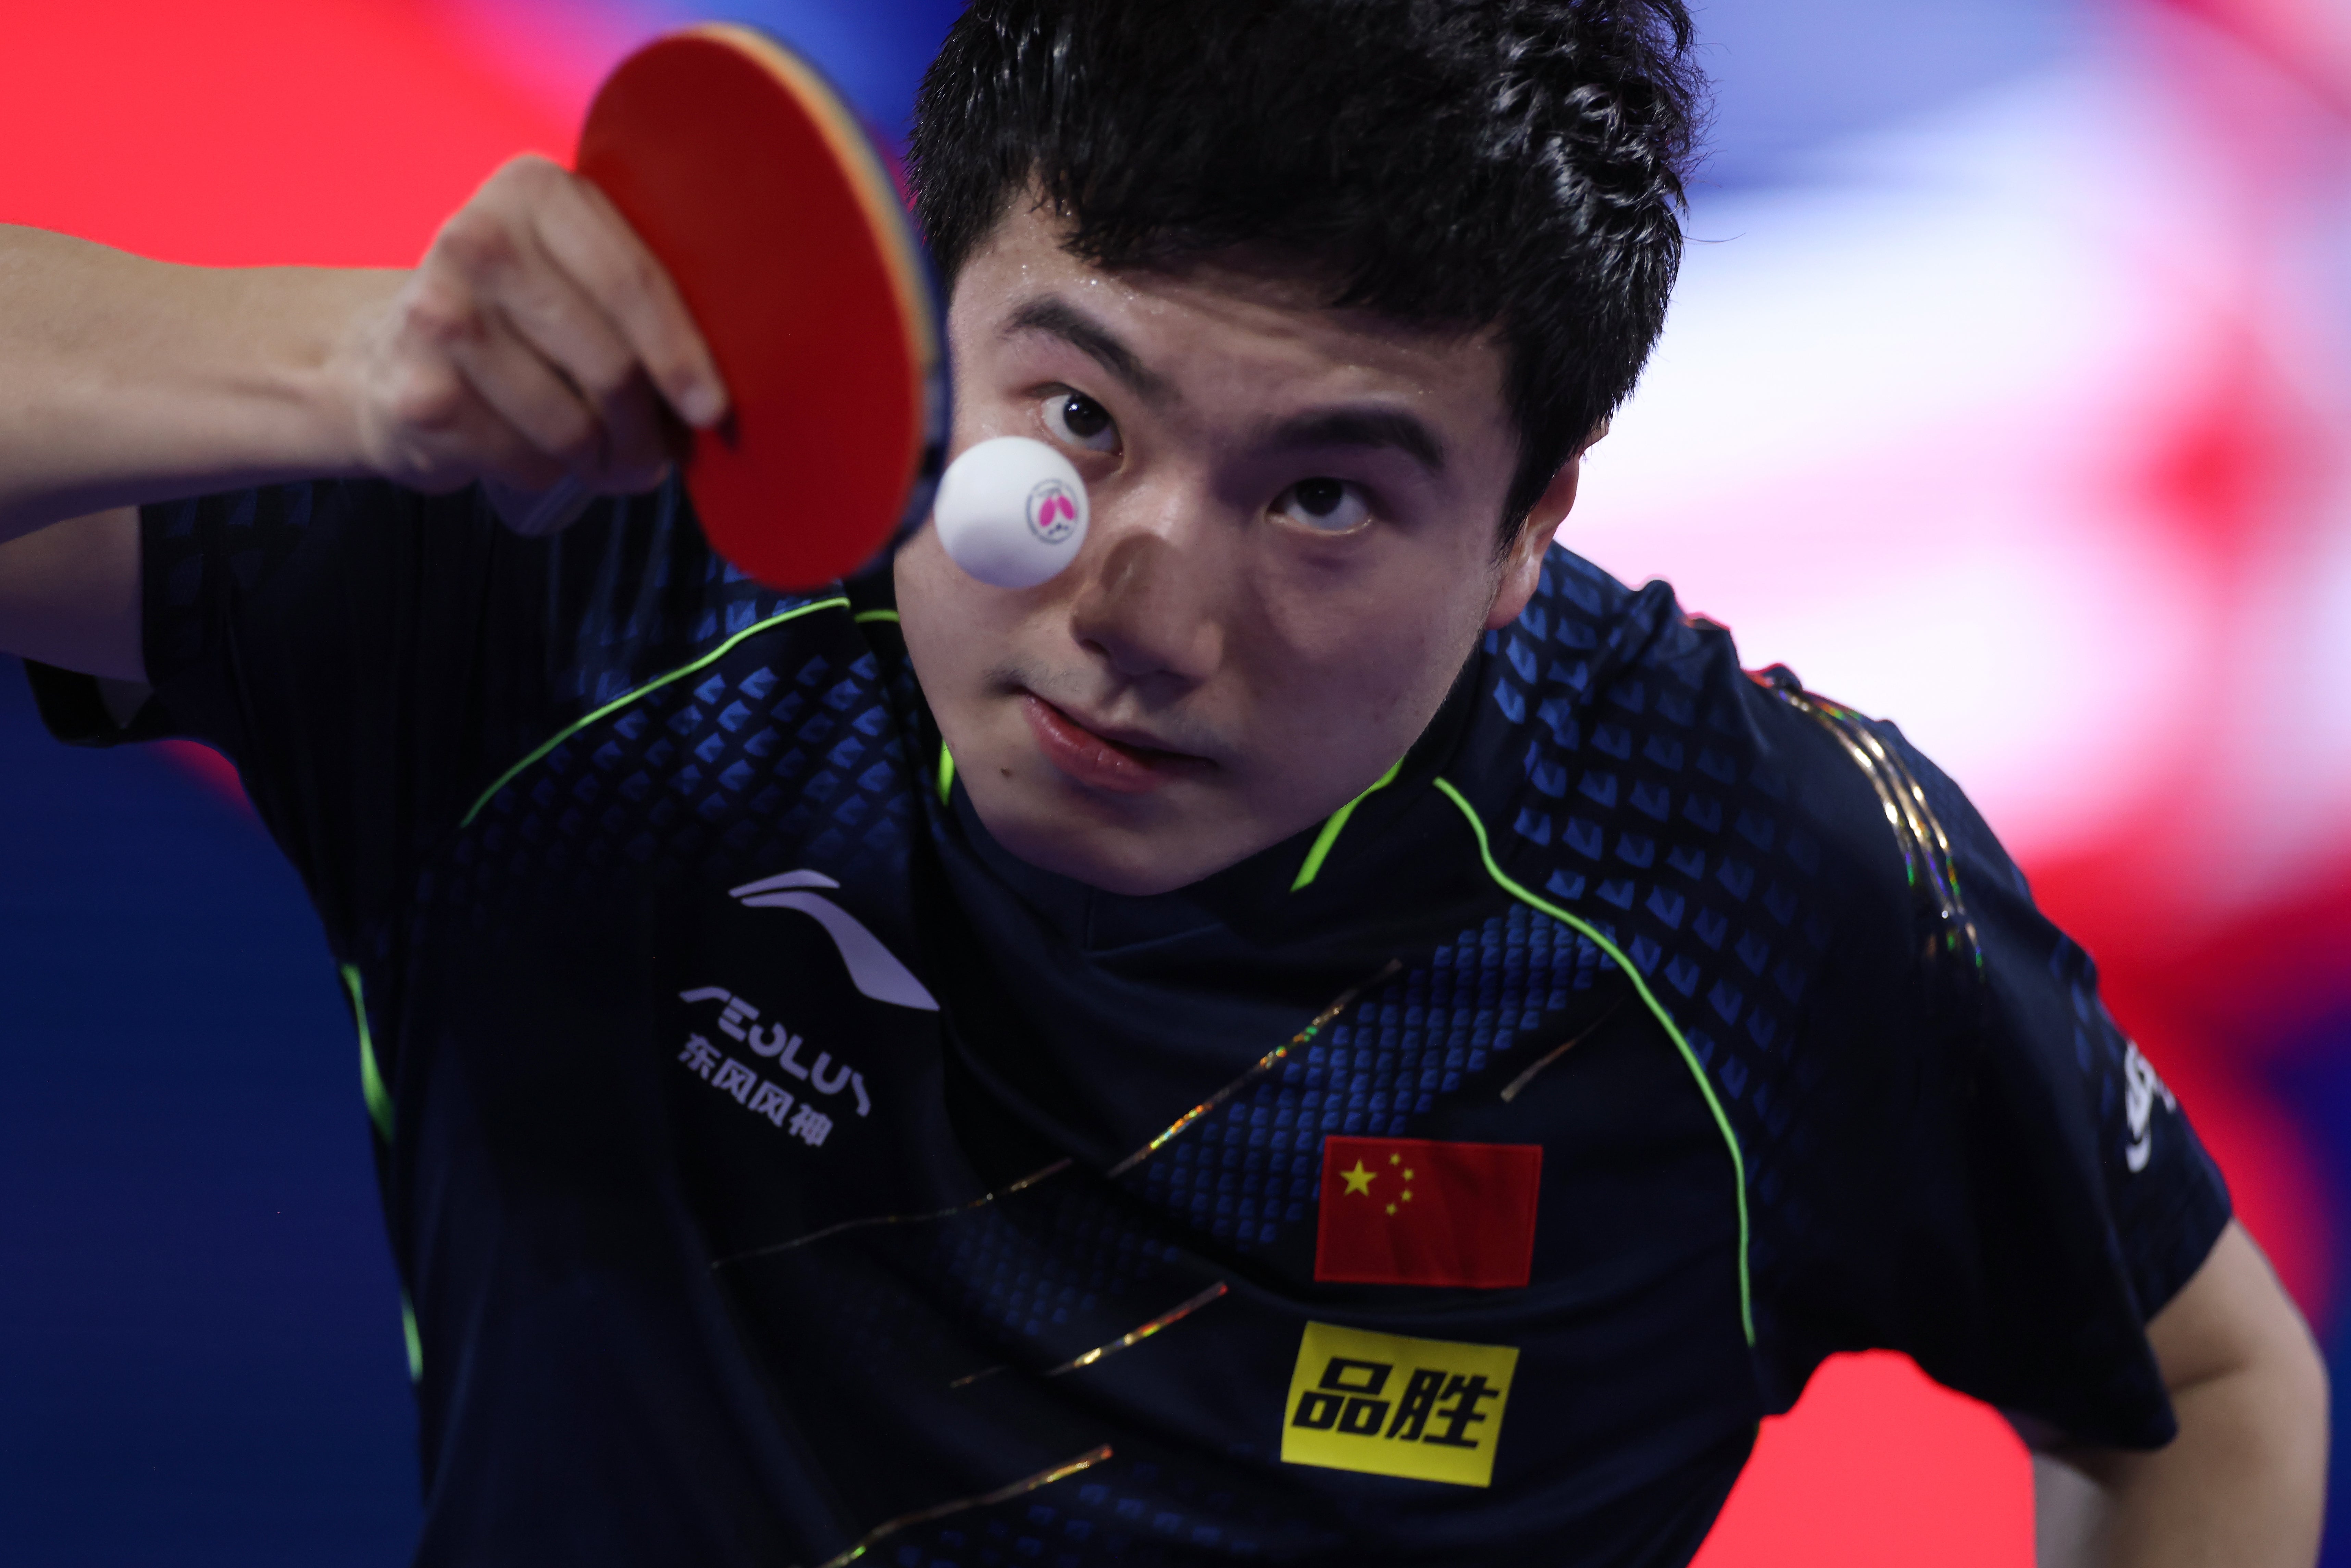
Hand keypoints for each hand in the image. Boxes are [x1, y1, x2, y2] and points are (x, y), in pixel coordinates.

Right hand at [346, 154, 727, 528]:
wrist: (391, 357)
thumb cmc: (515, 317)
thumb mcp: (573, 271)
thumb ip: (637, 288)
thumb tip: (736, 364)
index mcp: (532, 190)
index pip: (633, 281)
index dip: (682, 357)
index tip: (712, 409)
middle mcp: (477, 239)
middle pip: (610, 364)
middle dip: (645, 430)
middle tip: (654, 458)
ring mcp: (439, 314)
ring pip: (571, 425)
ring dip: (602, 461)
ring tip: (603, 461)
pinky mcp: (419, 392)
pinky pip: (525, 459)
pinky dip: (545, 473)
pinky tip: (533, 453)